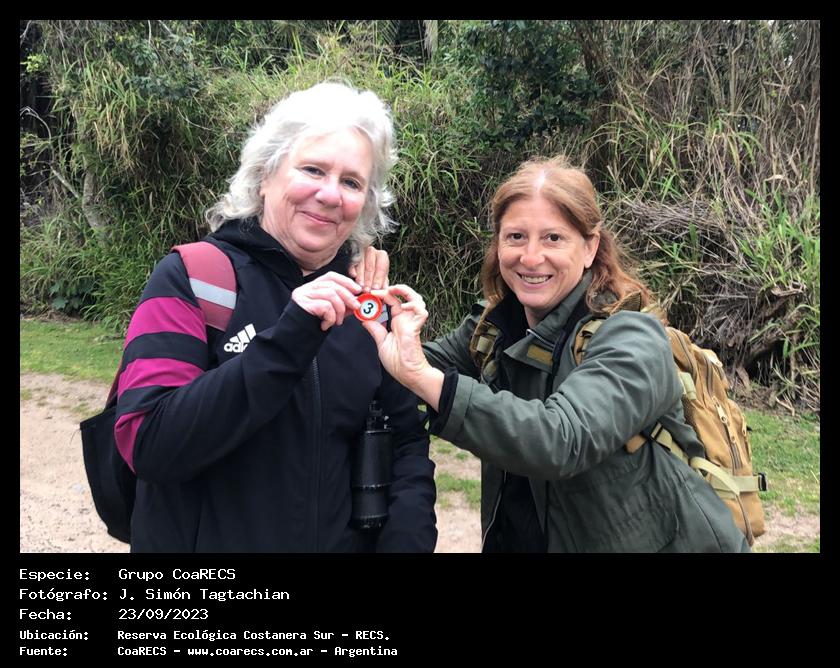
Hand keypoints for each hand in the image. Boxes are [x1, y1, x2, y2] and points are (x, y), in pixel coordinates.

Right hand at [291, 272, 360, 330]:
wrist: (297, 336)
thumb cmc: (314, 324)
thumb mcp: (332, 312)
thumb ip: (343, 304)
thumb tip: (359, 300)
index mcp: (314, 286)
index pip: (331, 276)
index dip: (346, 281)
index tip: (358, 290)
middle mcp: (307, 287)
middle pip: (333, 285)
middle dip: (348, 296)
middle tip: (357, 307)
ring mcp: (303, 294)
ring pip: (331, 295)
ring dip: (340, 310)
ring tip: (338, 322)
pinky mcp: (303, 303)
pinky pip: (325, 307)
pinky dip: (330, 318)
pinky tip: (326, 325)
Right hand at [348, 246, 389, 291]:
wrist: (367, 270)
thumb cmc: (376, 274)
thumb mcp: (382, 278)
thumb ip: (383, 283)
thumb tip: (384, 291)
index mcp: (382, 256)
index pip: (381, 267)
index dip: (378, 279)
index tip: (376, 288)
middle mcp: (372, 251)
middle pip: (370, 266)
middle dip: (368, 280)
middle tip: (367, 290)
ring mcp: (360, 252)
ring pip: (361, 265)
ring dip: (361, 277)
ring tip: (361, 287)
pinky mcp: (351, 255)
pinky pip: (351, 263)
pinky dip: (352, 270)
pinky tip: (354, 276)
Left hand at [361, 285, 442, 409]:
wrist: (406, 373)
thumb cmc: (396, 361)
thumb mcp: (380, 342)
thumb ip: (374, 329)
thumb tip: (364, 318)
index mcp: (396, 322)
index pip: (389, 302)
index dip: (380, 297)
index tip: (368, 296)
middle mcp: (404, 319)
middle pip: (402, 297)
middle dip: (390, 289)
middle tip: (377, 290)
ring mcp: (411, 322)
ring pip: (415, 299)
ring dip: (405, 291)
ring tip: (393, 289)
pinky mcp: (416, 327)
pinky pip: (421, 311)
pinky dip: (414, 305)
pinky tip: (404, 306)